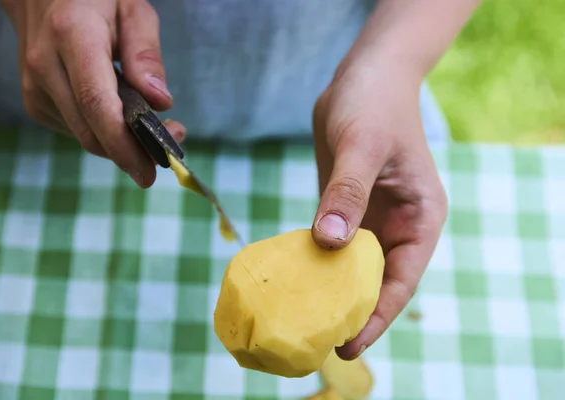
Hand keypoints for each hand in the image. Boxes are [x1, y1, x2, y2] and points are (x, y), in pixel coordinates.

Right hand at [0, 0, 185, 186]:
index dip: (123, 143)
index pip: (96, 102)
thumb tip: (161, 102)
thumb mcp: (133, 9)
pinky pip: (77, 130)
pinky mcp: (35, 102)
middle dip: (132, 152)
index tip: (151, 170)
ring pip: (85, 136)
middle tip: (166, 151)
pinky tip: (119, 113)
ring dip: (120, 143)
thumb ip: (146, 53)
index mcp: (72, 35)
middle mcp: (45, 65)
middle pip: (90, 130)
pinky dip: (103, 132)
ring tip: (151, 126)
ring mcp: (34, 87)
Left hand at [310, 56, 447, 358]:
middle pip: (376, 283)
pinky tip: (293, 281)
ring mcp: (370, 219)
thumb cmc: (374, 104)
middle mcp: (398, 225)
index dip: (377, 316)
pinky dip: (315, 264)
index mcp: (420, 218)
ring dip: (330, 293)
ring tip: (301, 322)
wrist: (363, 77)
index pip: (401, 280)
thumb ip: (347, 192)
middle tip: (317, 343)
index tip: (349, 345)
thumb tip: (329, 243)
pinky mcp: (345, 209)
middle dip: (352, 313)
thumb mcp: (362, 146)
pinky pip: (330, 245)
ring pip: (351, 268)